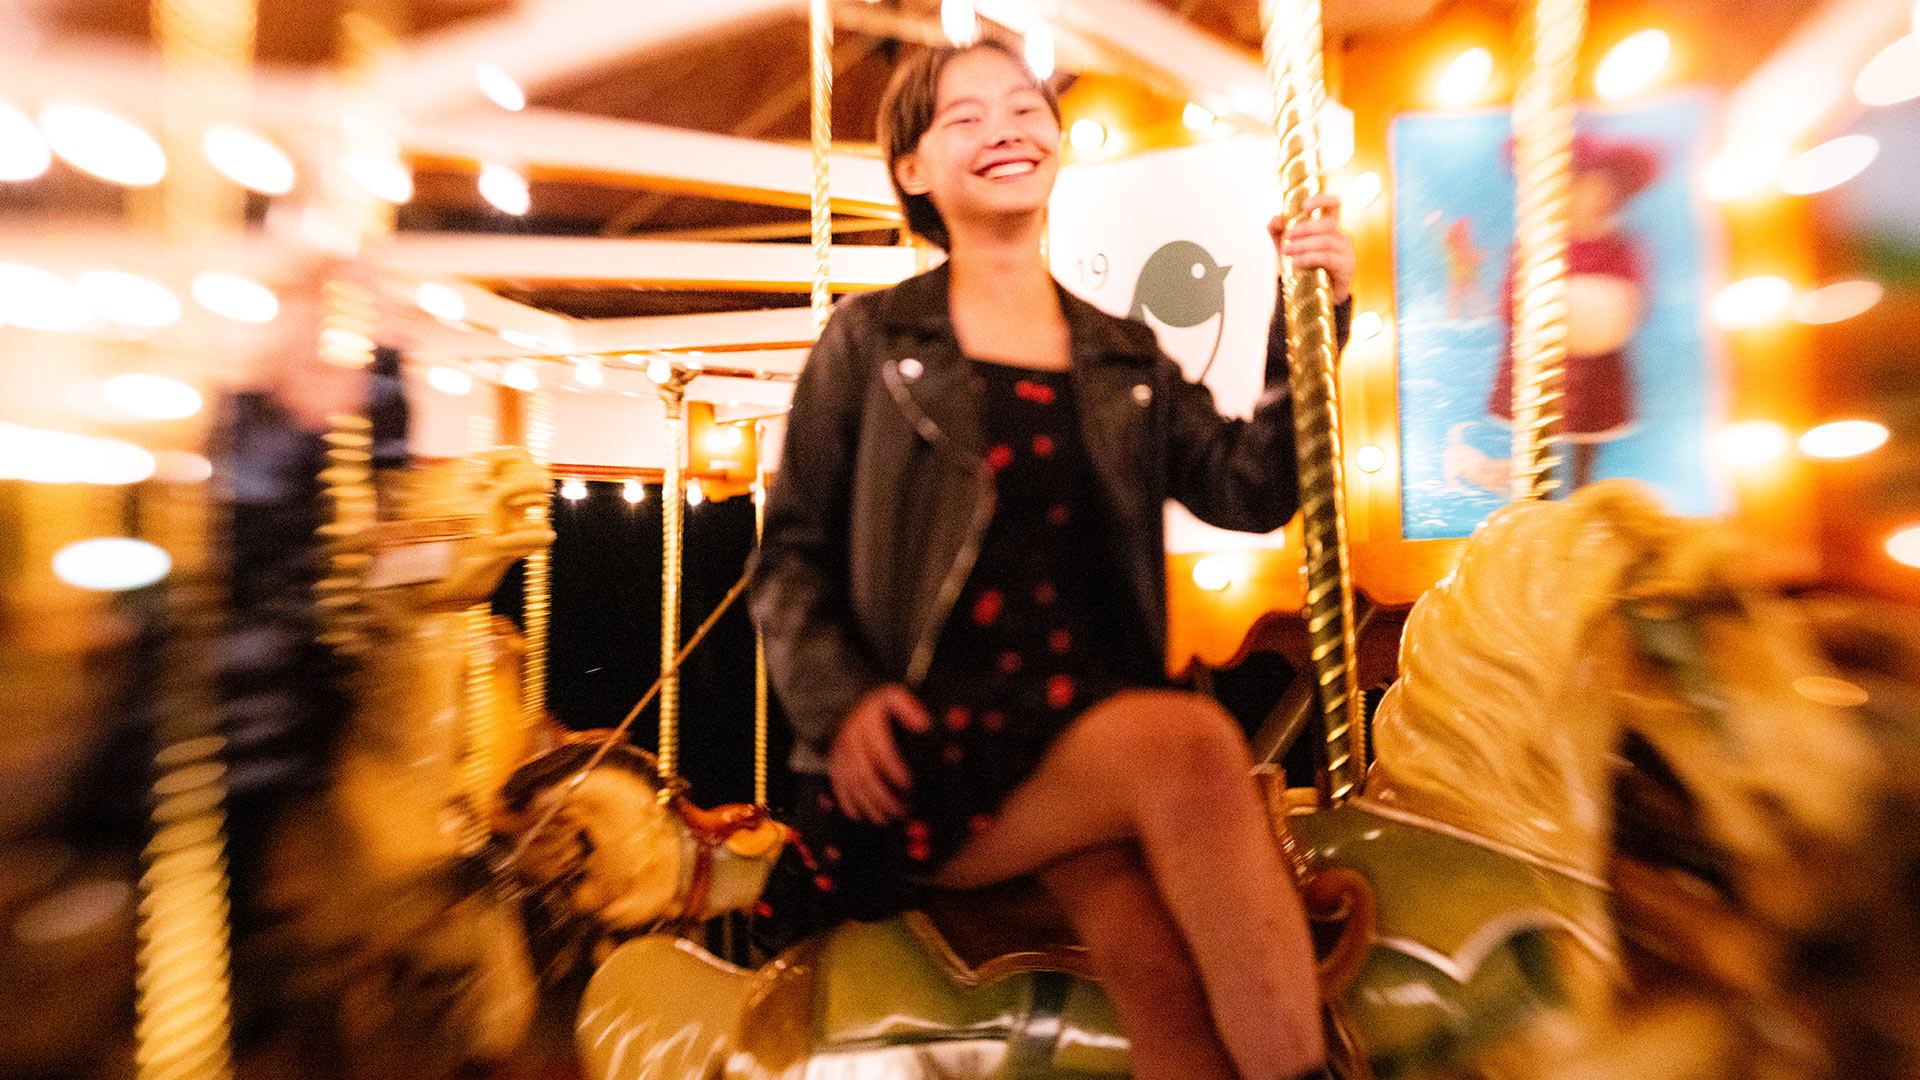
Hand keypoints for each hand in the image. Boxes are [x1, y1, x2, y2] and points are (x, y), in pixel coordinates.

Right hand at [828, 684, 930, 824]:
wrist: (846, 704)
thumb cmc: (875, 706)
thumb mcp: (893, 697)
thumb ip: (908, 708)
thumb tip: (923, 724)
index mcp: (867, 724)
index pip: (881, 750)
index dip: (894, 769)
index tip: (909, 784)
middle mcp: (850, 741)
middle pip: (865, 774)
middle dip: (884, 796)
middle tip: (902, 810)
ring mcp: (840, 754)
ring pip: (852, 784)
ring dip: (868, 804)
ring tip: (886, 818)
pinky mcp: (834, 763)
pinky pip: (837, 785)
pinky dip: (847, 802)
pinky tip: (859, 815)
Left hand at [1269, 193, 1356, 305]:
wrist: (1314, 299)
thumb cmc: (1303, 268)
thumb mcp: (1286, 248)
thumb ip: (1278, 232)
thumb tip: (1275, 218)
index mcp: (1328, 227)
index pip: (1333, 205)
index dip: (1322, 200)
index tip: (1306, 205)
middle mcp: (1340, 237)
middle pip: (1327, 224)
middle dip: (1305, 228)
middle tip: (1287, 237)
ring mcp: (1346, 252)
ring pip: (1326, 241)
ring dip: (1304, 244)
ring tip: (1287, 251)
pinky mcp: (1347, 268)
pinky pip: (1328, 258)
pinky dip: (1311, 257)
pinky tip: (1297, 261)